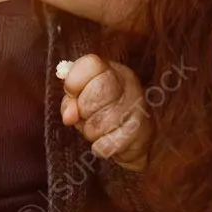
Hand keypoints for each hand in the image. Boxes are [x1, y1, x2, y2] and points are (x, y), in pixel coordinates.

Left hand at [60, 54, 152, 171]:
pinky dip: (101, 147)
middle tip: (88, 115)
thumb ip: (70, 102)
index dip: (74, 81)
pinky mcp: (141, 135)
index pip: (90, 65)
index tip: (72, 92)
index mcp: (111, 70)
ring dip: (91, 132)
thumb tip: (69, 116)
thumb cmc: (104, 113)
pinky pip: (106, 145)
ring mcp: (137, 109)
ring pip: (98, 124)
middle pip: (95, 94)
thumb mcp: (82, 101)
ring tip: (100, 129)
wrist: (139, 136)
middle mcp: (128, 85)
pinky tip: (109, 140)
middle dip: (83, 110)